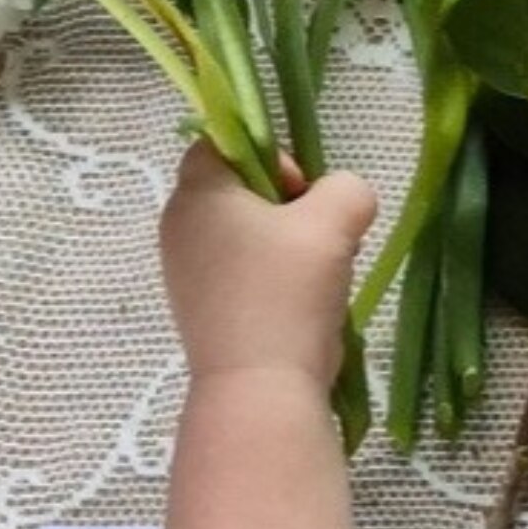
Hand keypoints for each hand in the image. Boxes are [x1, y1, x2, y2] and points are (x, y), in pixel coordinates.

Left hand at [159, 150, 374, 385]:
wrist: (260, 386)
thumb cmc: (286, 293)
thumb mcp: (335, 223)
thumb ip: (348, 190)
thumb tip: (343, 199)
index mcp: (197, 194)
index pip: (220, 142)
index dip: (268, 153)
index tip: (303, 191)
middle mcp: (179, 226)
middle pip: (238, 189)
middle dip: (288, 205)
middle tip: (321, 235)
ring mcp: (185, 270)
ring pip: (245, 232)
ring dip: (287, 244)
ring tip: (317, 276)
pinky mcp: (201, 306)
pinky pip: (241, 270)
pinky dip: (273, 277)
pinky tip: (300, 305)